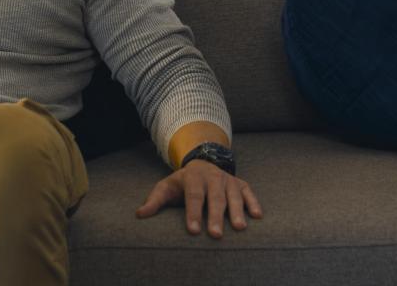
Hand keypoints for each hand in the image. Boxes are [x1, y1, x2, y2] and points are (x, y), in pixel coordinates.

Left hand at [136, 160, 262, 238]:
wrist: (203, 163)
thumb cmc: (183, 182)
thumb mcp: (166, 187)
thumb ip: (154, 200)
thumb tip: (140, 214)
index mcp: (194, 178)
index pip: (193, 196)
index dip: (193, 213)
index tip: (193, 231)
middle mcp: (213, 177)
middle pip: (215, 198)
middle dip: (215, 216)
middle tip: (216, 234)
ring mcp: (228, 180)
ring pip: (234, 195)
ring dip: (237, 211)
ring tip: (239, 228)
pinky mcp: (240, 183)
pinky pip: (249, 192)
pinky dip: (254, 203)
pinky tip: (257, 216)